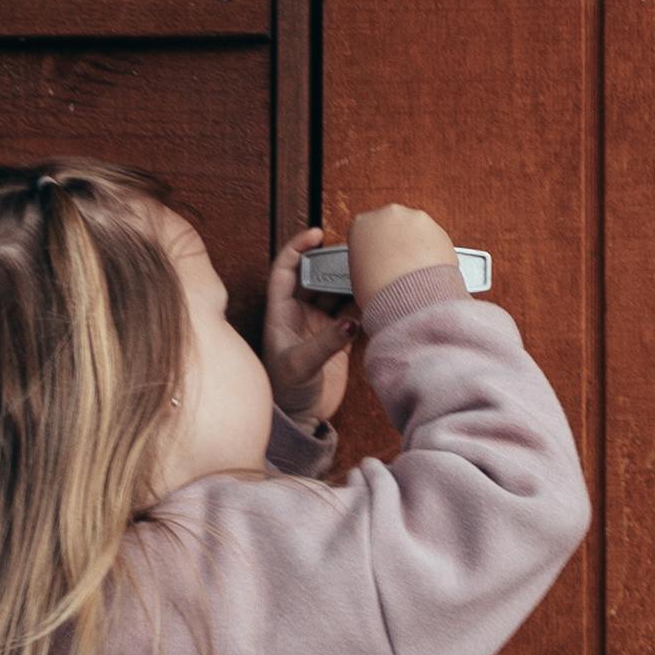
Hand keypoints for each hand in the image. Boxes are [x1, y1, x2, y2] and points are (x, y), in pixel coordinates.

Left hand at [255, 226, 351, 443]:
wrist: (299, 421)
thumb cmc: (286, 393)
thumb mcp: (300, 365)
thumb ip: (326, 343)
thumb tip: (350, 322)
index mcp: (280, 312)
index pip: (285, 270)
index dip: (297, 248)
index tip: (316, 233)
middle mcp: (299, 314)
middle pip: (316, 277)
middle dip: (333, 262)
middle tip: (354, 251)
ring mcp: (319, 326)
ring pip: (335, 293)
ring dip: (350, 282)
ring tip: (368, 270)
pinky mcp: (337, 340)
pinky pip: (351, 314)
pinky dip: (361, 305)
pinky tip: (374, 297)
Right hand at [344, 199, 460, 304]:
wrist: (408, 298)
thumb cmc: (379, 291)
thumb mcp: (358, 276)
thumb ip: (365, 261)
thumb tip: (372, 267)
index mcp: (361, 223)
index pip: (366, 231)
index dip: (374, 247)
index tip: (379, 257)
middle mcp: (388, 215)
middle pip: (392, 224)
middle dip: (396, 241)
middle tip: (397, 264)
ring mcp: (415, 219)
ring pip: (415, 230)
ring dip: (415, 246)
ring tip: (413, 270)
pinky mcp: (439, 229)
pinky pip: (434, 239)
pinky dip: (432, 252)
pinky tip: (427, 269)